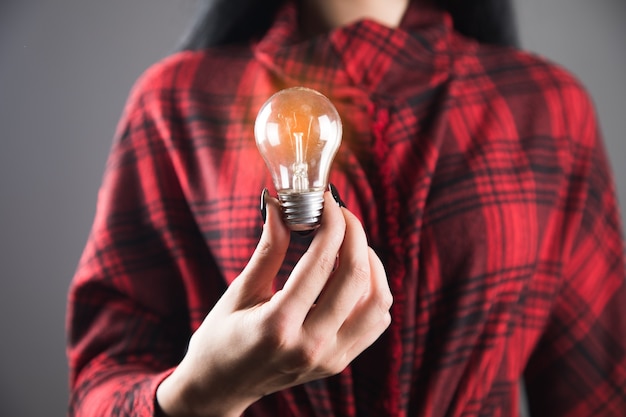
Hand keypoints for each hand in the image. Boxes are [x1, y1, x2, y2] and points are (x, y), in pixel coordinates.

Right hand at [156, 191, 391, 416]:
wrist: (220, 387)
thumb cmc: (221, 338)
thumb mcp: (239, 291)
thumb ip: (268, 249)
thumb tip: (281, 206)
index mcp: (278, 325)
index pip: (321, 262)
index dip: (331, 222)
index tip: (326, 200)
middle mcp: (311, 345)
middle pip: (356, 277)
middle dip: (354, 233)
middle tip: (341, 214)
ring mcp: (330, 358)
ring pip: (378, 301)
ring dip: (371, 263)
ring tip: (350, 244)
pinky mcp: (339, 362)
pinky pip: (376, 321)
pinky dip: (374, 291)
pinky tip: (354, 275)